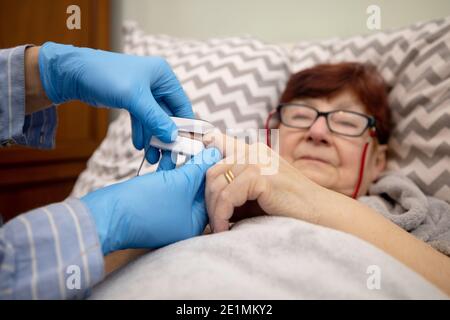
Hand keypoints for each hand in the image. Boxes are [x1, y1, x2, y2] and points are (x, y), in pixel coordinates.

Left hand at [38, 42, 193, 162]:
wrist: (73, 73)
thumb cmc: (105, 76)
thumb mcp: (133, 98)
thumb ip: (155, 119)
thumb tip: (173, 138)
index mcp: (164, 75)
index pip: (182, 105)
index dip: (185, 126)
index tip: (185, 147)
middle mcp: (157, 83)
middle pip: (170, 115)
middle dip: (167, 137)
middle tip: (167, 158)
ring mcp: (145, 92)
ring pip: (156, 120)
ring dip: (154, 138)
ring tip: (152, 158)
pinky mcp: (132, 100)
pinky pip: (143, 119)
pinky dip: (142, 132)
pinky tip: (140, 146)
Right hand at [81, 148, 221, 254]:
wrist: (106, 215)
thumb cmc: (145, 203)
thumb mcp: (178, 182)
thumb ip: (199, 167)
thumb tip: (216, 153)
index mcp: (194, 224)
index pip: (212, 193)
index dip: (214, 170)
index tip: (214, 149)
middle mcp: (183, 222)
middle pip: (197, 189)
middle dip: (196, 165)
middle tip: (200, 144)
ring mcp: (167, 215)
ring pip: (180, 185)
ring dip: (180, 164)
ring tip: (182, 144)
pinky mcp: (153, 206)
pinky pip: (165, 186)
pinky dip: (167, 170)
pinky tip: (167, 153)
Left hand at [205, 140, 321, 231]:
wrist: (320, 213)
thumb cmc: (286, 207)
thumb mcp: (253, 194)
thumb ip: (232, 188)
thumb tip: (201, 197)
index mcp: (251, 150)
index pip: (214, 144)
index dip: (199, 160)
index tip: (192, 184)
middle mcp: (253, 150)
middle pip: (210, 170)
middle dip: (207, 199)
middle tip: (213, 221)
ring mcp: (258, 160)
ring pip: (216, 183)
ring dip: (213, 211)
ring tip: (220, 228)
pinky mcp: (262, 176)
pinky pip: (227, 196)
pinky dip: (221, 215)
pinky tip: (225, 228)